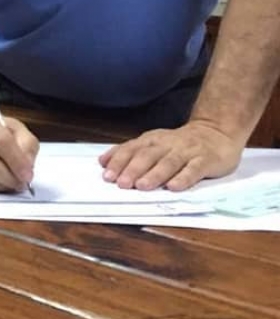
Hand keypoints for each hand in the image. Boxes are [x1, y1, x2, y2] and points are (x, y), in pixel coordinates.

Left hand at [98, 122, 245, 190]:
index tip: (107, 175)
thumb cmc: (179, 143)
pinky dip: (184, 178)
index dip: (119, 162)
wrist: (216, 132)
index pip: (132, 149)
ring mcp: (187, 151)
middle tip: (121, 184)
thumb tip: (103, 162)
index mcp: (152, 140)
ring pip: (169, 163)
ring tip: (142, 186)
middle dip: (133, 170)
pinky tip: (174, 187)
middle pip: (148, 156)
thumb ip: (129, 152)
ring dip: (154, 174)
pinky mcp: (206, 160)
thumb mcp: (152, 143)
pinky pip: (194, 169)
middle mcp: (168, 144)